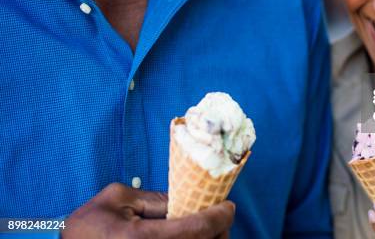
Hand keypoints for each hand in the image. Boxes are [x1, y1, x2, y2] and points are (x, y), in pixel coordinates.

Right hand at [62, 183, 233, 238]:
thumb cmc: (88, 225)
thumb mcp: (119, 198)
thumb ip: (156, 198)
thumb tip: (188, 199)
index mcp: (140, 238)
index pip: (196, 228)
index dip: (219, 216)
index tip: (228, 206)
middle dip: (219, 232)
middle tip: (221, 217)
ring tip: (208, 229)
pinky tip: (192, 238)